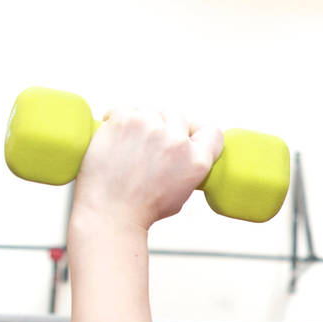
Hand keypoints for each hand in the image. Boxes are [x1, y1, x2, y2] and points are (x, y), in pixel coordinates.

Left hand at [71, 108, 222, 230]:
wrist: (110, 213)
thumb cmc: (143, 208)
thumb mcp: (183, 191)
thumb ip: (189, 165)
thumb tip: (184, 145)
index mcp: (197, 160)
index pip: (212, 131)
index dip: (197, 132)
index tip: (184, 135)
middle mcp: (177, 141)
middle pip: (177, 115)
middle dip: (165, 126)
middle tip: (149, 143)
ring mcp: (150, 127)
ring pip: (151, 110)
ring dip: (142, 122)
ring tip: (130, 142)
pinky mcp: (125, 121)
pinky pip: (125, 108)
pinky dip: (119, 118)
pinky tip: (116, 134)